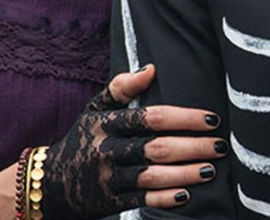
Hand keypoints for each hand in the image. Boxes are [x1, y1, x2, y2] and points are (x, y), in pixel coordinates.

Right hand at [42, 64, 224, 215]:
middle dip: (193, 147)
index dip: (185, 118)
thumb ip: (121, 87)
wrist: (48, 182)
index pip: (152, 117)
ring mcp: (109, 177)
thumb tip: (152, 68)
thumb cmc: (82, 139)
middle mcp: (108, 150)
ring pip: (153, 175)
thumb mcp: (94, 110)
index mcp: (107, 123)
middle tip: (221, 145)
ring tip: (211, 169)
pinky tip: (187, 194)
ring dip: (185, 174)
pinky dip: (165, 197)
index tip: (212, 119)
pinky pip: (142, 199)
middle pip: (157, 148)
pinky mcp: (110, 201)